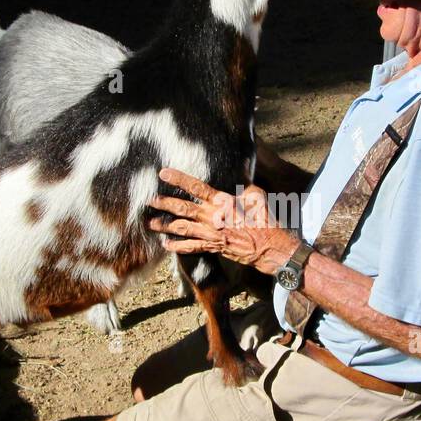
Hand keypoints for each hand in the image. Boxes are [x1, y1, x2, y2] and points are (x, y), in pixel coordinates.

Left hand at [148, 168, 297, 275]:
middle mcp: (214, 217)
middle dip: (165, 204)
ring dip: (165, 225)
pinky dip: (177, 246)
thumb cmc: (266, 220)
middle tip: (150, 200)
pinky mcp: (214, 247)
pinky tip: (166, 244)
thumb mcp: (257, 196)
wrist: (270, 247)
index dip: (179, 179)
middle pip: (184, 208)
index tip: (163, 173)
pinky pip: (191, 247)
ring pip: (183, 228)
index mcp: (223, 201)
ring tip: (151, 223)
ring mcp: (212, 233)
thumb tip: (241, 174)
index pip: (197, 187)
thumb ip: (244, 185)